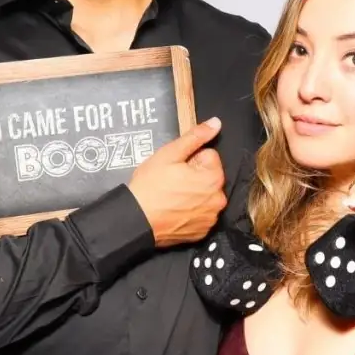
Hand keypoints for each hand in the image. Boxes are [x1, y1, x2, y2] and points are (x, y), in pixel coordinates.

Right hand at [127, 117, 226, 247]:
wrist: (136, 220)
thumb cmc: (151, 186)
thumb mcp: (170, 154)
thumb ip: (195, 137)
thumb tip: (216, 123)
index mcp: (214, 178)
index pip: (209, 155)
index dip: (191, 159)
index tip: (176, 167)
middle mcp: (218, 199)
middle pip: (209, 176)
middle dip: (194, 175)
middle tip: (172, 181)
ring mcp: (210, 217)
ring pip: (205, 195)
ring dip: (193, 193)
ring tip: (171, 195)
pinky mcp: (202, 231)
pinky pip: (201, 213)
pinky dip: (191, 210)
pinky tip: (174, 209)